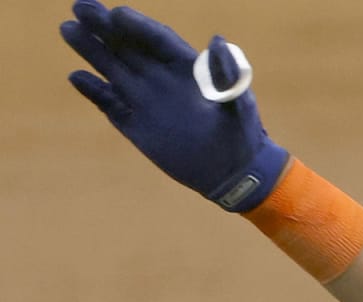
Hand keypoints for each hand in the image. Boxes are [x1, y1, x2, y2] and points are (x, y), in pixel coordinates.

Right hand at [60, 0, 288, 210]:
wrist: (235, 173)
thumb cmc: (242, 134)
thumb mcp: (238, 102)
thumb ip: (226, 73)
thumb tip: (218, 39)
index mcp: (188, 68)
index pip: (158, 39)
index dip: (137, 25)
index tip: (116, 14)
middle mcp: (162, 78)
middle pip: (129, 46)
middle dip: (104, 26)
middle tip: (79, 6)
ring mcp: (147, 100)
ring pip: (114, 69)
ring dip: (92, 50)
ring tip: (68, 29)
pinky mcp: (136, 125)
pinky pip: (110, 103)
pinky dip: (93, 90)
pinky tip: (76, 76)